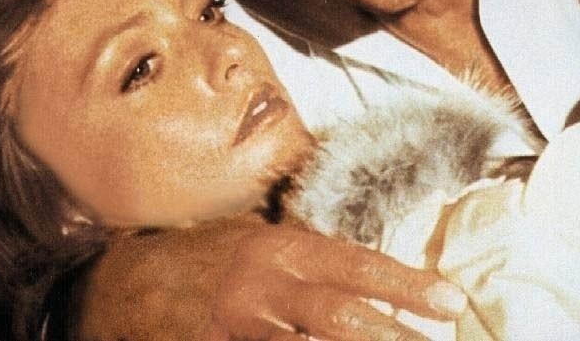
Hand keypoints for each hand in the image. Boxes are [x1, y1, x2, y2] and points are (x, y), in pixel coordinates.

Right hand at [72, 219, 466, 340]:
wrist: (128, 281)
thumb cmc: (215, 261)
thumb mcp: (268, 250)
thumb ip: (318, 265)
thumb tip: (389, 288)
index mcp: (281, 248)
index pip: (356, 264)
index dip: (406, 285)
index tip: (451, 304)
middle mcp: (259, 283)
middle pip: (337, 312)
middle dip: (391, 334)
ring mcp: (234, 325)